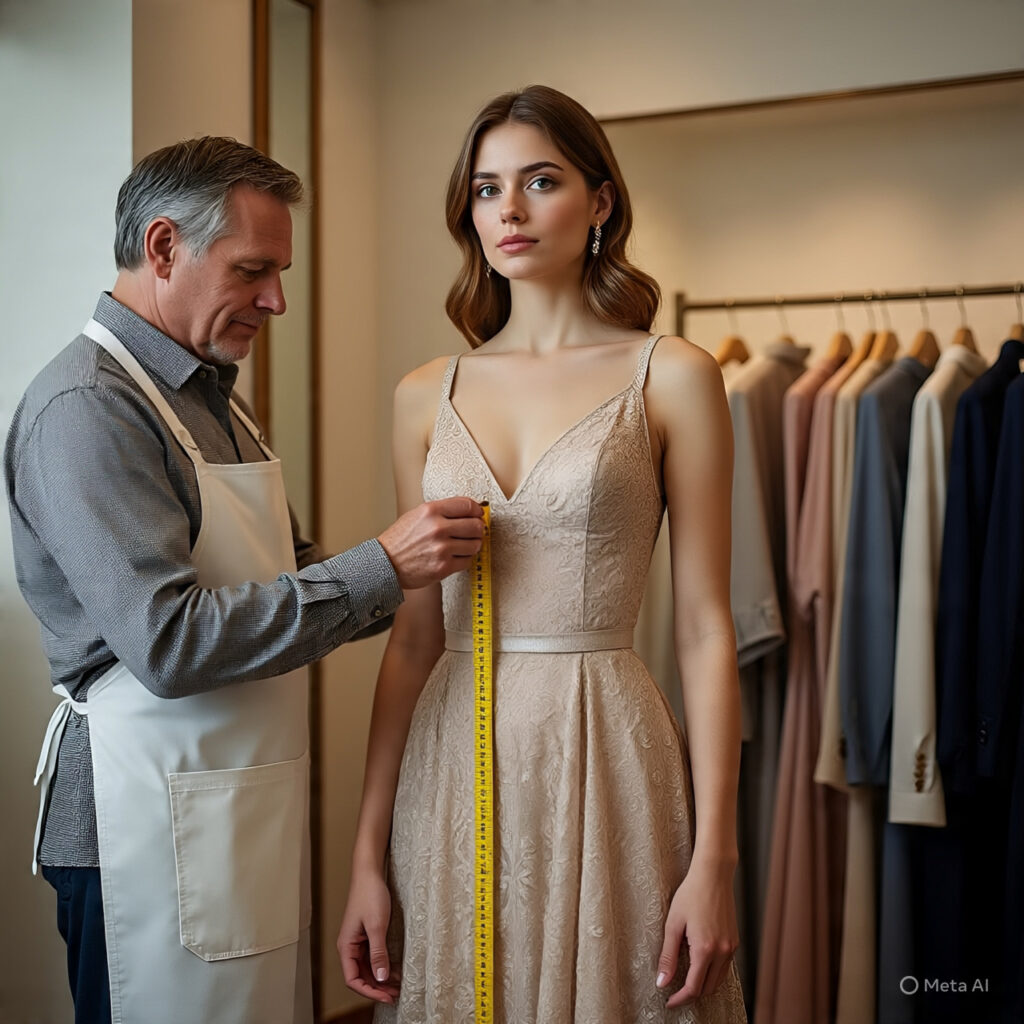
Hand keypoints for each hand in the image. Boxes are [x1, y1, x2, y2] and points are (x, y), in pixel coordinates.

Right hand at [338, 870, 399, 1004]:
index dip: (368, 991)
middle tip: (395, 994)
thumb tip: (380, 978)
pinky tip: (394, 969)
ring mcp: (358, 940)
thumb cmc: (370, 895)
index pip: (353, 979)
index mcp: (346, 946)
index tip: (386, 996)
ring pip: (367, 967)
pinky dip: (382, 965)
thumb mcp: (377, 926)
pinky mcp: (366, 934)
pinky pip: (372, 956)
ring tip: (397, 985)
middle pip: (360, 976)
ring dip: (380, 978)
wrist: (369, 873)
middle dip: (376, 987)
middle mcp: (349, 946)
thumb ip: (378, 953)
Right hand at [378, 497, 484, 589]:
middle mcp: (438, 528)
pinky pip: (467, 561)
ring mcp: (442, 549)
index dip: (477, 511)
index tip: (478, 515)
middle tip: (473, 532)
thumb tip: (469, 511)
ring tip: (462, 546)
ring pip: (475, 544)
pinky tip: (454, 557)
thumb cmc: (400, 540)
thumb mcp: (417, 515)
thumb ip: (442, 511)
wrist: (385, 564)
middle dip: (477, 529)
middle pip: (476, 525)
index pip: (467, 505)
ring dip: (472, 545)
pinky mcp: (444, 567)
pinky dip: (464, 559)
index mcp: (431, 511)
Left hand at [656, 859, 738, 1007]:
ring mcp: (731, 947)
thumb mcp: (673, 923)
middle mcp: (723, 952)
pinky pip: (725, 967)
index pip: (694, 988)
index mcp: (706, 949)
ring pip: (719, 980)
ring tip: (685, 981)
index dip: (680, 999)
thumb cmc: (691, 894)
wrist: (713, 875)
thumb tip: (662, 982)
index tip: (669, 1001)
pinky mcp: (734, 941)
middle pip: (708, 988)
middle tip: (674, 993)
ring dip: (703, 985)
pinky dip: (712, 973)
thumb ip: (668, 956)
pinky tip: (700, 966)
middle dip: (691, 995)